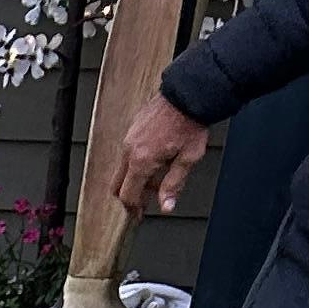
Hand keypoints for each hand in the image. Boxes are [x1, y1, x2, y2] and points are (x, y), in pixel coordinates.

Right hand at [114, 92, 210, 214]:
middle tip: (146, 199)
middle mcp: (130, 151)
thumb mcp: (189, 158)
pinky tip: (156, 156)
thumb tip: (166, 207)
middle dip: (130, 196)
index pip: (128, 195)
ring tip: (158, 173)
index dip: (133, 209)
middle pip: (117, 185)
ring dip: (135, 178)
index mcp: (142, 161)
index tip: (139, 216)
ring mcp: (129, 138)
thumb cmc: (191, 122)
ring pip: (122, 169)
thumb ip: (174, 184)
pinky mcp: (132, 127)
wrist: (189, 92)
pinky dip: (137, 161)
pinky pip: (128, 152)